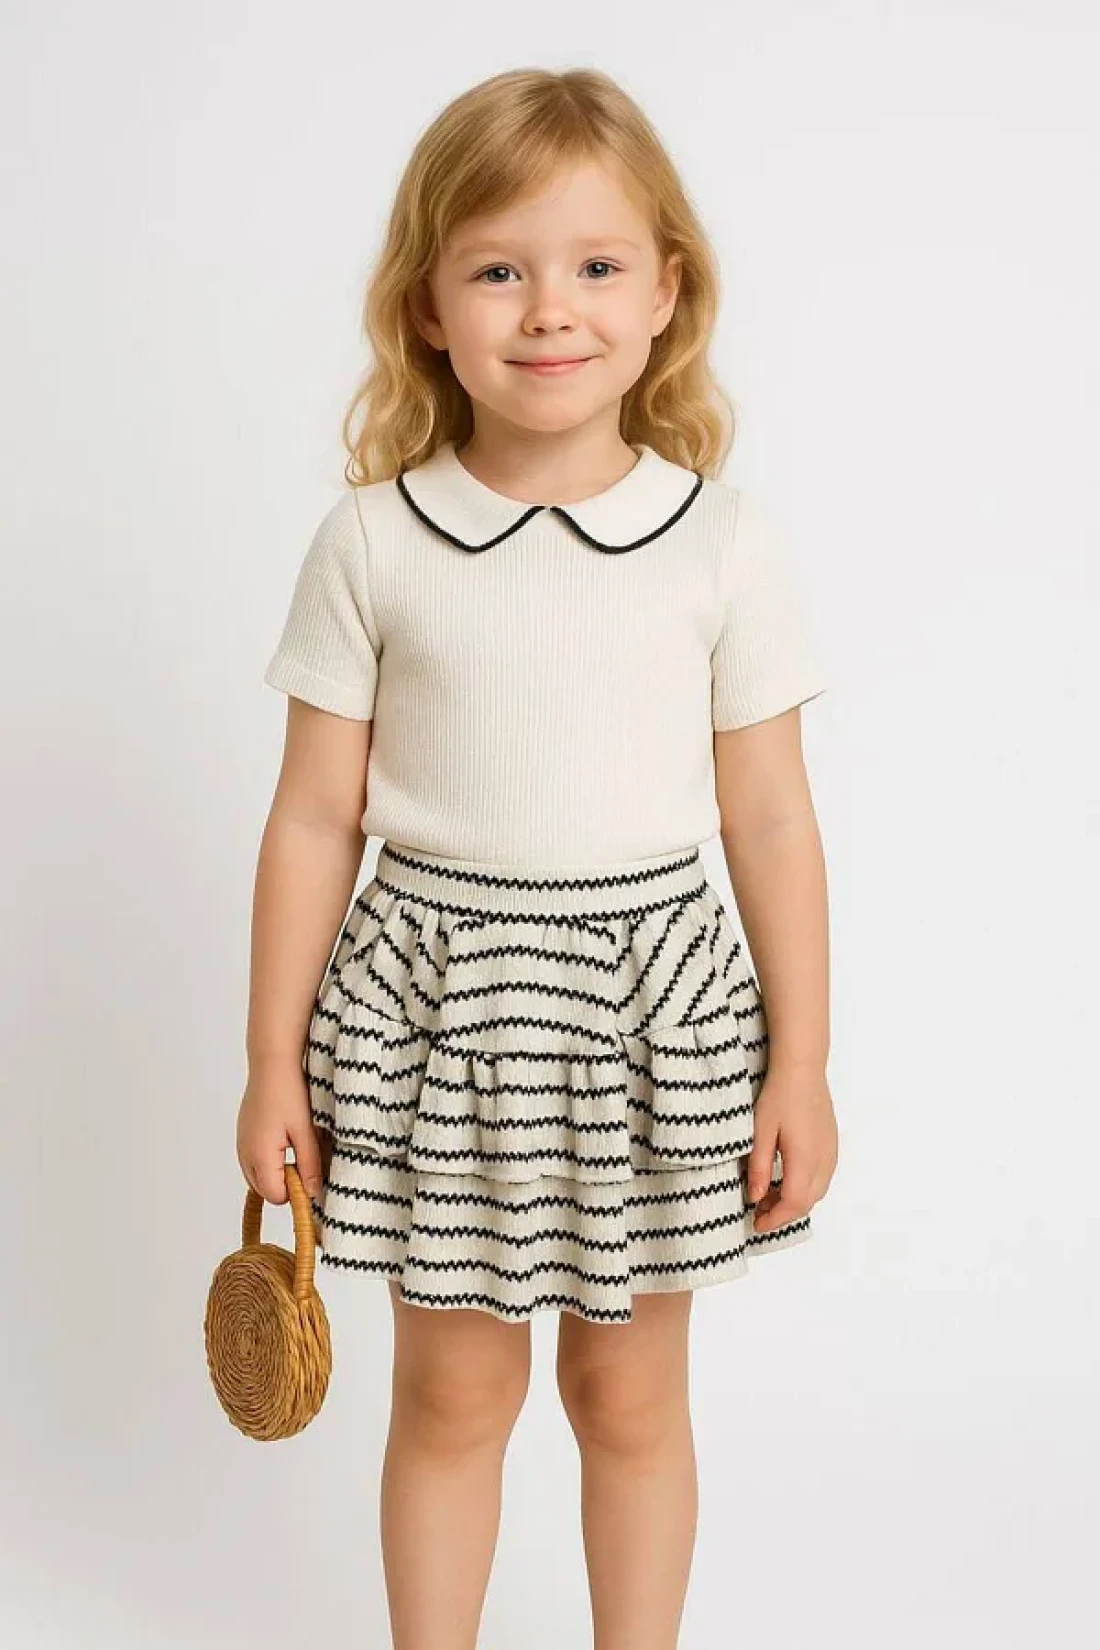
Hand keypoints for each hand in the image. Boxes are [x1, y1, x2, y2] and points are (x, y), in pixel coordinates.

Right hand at [236, 1055, 326, 1205]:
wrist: (272, 1062)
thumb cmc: (289, 1092)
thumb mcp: (306, 1131)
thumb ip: (309, 1166)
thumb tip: (313, 1193)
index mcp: (259, 1156)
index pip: (276, 1196)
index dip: (296, 1190)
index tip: (311, 1173)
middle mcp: (245, 1154)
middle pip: (265, 1190)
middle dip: (285, 1183)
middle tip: (304, 1159)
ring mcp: (241, 1143)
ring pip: (259, 1175)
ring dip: (277, 1171)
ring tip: (295, 1146)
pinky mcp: (243, 1133)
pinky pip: (254, 1159)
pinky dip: (269, 1158)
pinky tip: (284, 1138)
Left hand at [745, 1062, 837, 1234]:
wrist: (802, 1068)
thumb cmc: (780, 1094)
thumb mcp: (759, 1131)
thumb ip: (758, 1167)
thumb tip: (756, 1197)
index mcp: (806, 1159)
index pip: (794, 1204)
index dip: (775, 1220)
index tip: (756, 1224)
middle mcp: (824, 1160)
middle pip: (807, 1203)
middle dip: (783, 1213)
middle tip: (758, 1211)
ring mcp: (831, 1152)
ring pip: (817, 1192)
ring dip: (794, 1201)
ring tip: (768, 1195)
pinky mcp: (831, 1144)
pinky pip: (822, 1177)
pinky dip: (804, 1187)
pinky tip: (786, 1179)